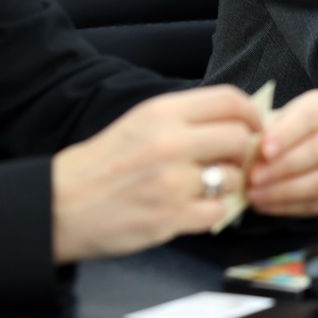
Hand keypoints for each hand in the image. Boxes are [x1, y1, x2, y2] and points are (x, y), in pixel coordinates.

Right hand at [51, 85, 264, 262]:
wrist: (62, 204)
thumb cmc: (102, 164)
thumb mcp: (140, 123)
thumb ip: (184, 119)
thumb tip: (232, 122)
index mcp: (162, 112)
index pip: (229, 100)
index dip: (251, 113)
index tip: (255, 125)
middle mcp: (170, 142)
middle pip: (239, 138)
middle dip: (243, 152)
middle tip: (231, 161)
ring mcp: (173, 182)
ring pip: (233, 178)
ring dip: (228, 185)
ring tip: (207, 187)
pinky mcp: (172, 217)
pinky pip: (219, 213)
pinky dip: (213, 212)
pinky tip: (194, 208)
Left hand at [246, 88, 317, 217]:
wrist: (301, 144)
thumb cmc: (284, 129)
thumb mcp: (275, 119)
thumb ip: (264, 129)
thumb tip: (247, 146)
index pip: (311, 116)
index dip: (287, 133)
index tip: (264, 149)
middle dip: (284, 165)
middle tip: (254, 176)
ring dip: (285, 190)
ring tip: (255, 194)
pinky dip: (288, 207)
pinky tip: (265, 204)